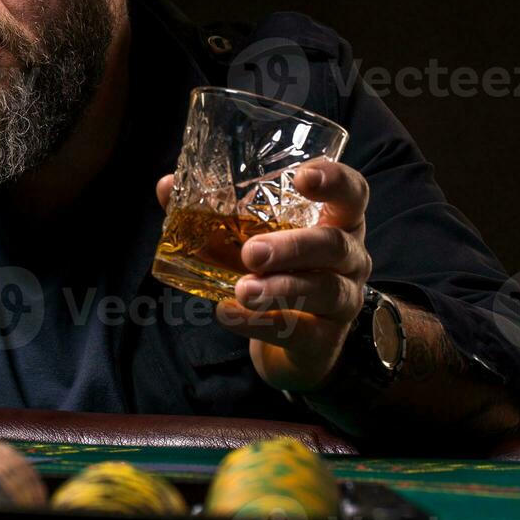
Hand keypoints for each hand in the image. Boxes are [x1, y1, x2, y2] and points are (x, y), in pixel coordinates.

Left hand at [155, 159, 371, 393]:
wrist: (295, 342)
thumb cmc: (277, 270)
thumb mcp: (253, 237)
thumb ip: (215, 210)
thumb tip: (167, 185)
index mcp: (336, 220)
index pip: (352, 193)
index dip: (334, 181)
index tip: (302, 177)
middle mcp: (349, 257)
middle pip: (335, 244)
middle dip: (294, 246)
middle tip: (251, 252)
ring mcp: (343, 299)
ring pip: (324, 290)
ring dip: (279, 288)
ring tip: (241, 290)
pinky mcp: (325, 338)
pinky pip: (299, 331)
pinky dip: (260, 323)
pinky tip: (229, 314)